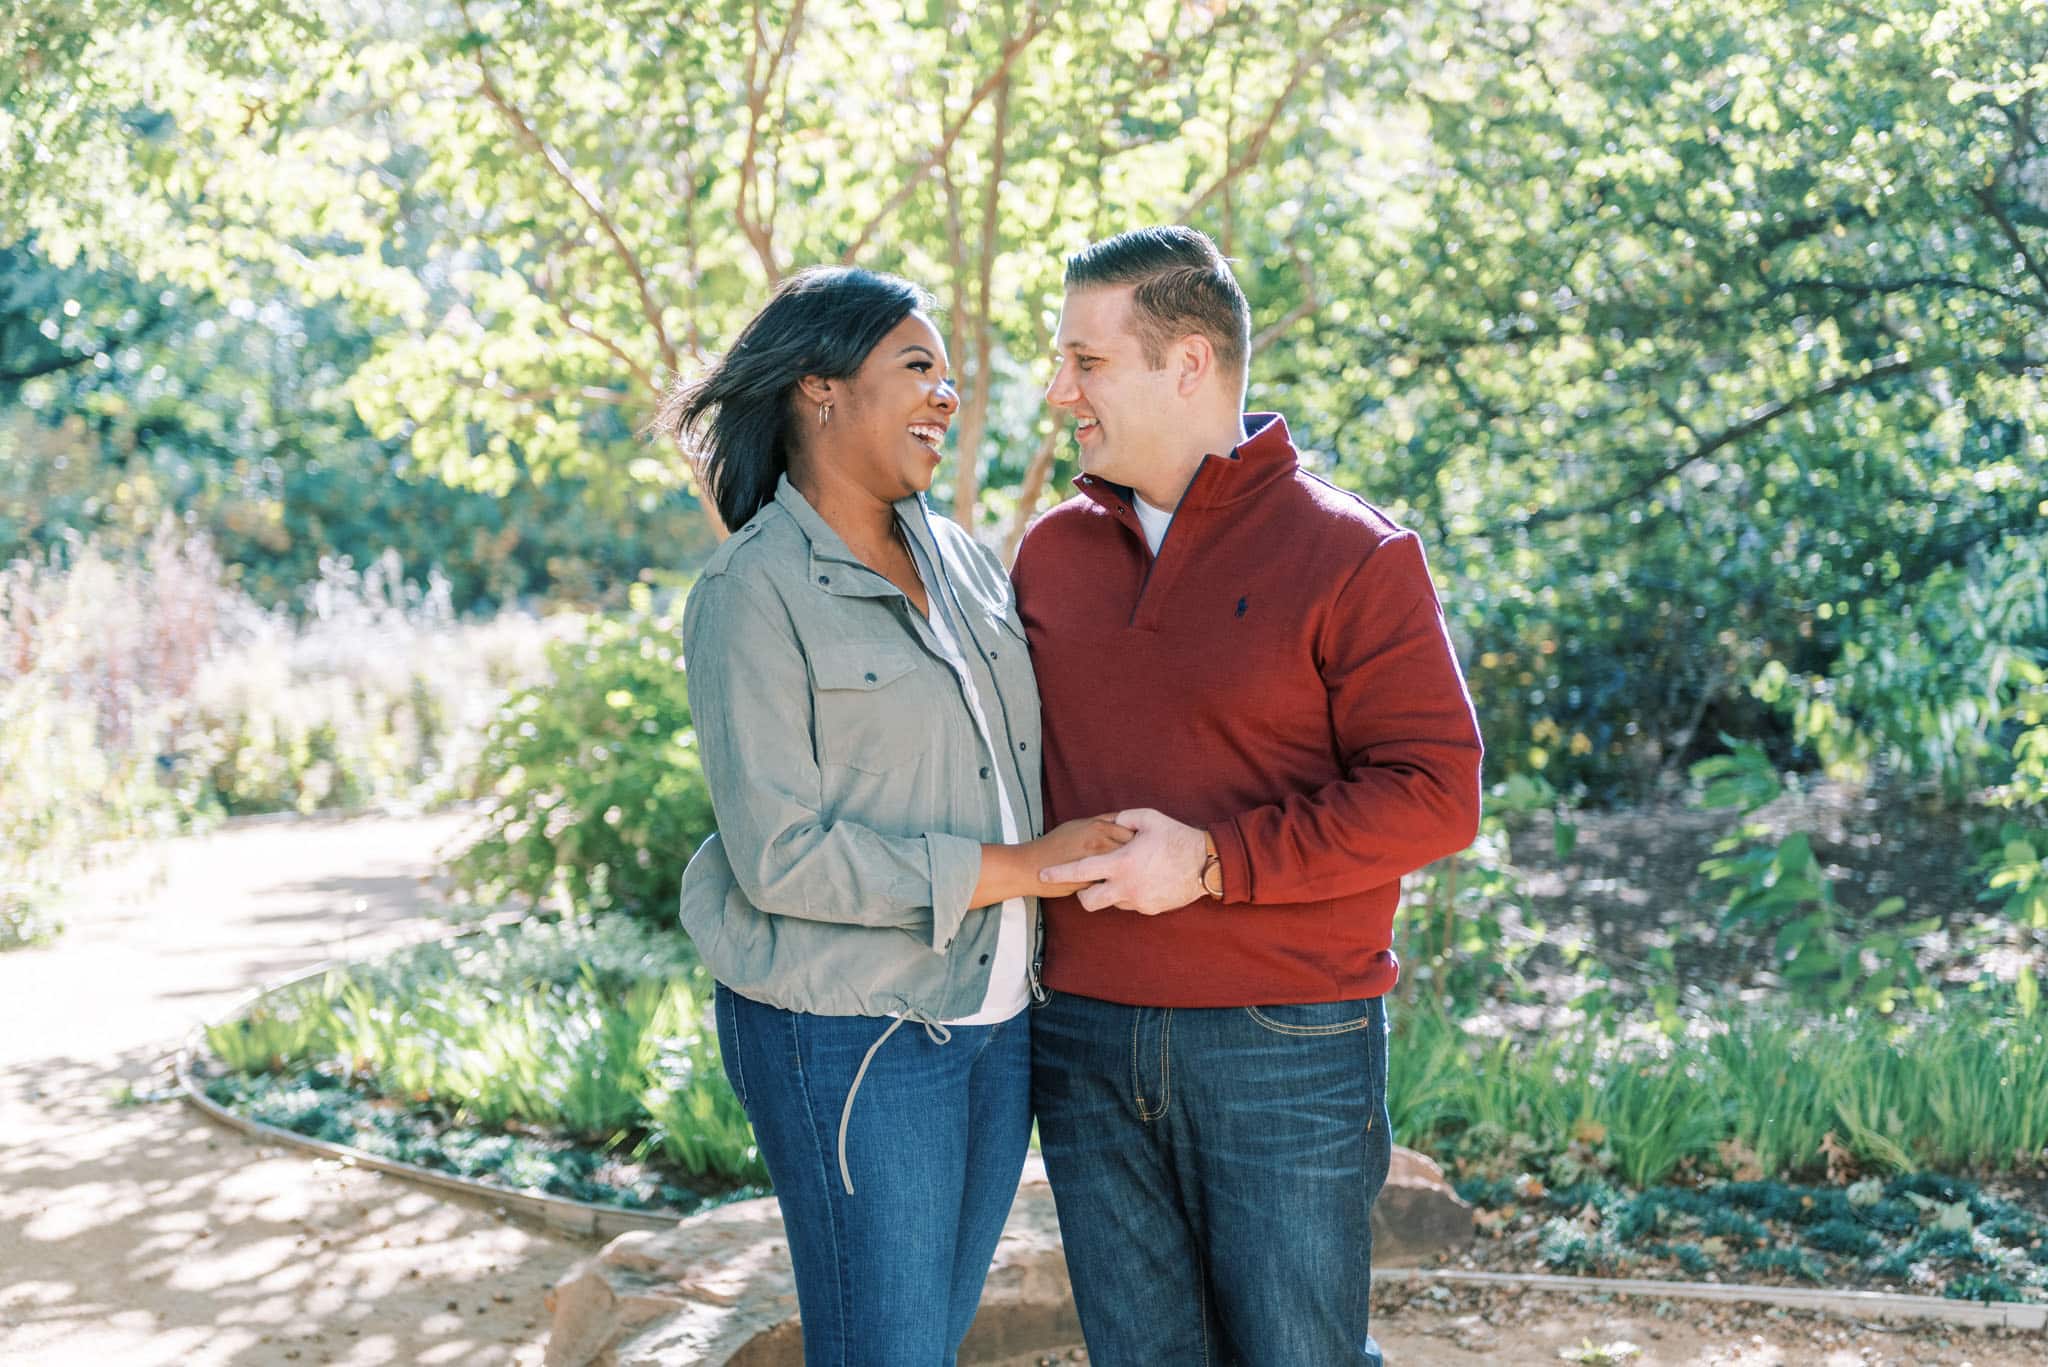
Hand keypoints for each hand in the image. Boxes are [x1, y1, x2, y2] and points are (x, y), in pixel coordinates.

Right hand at [1029, 816, 1136, 897]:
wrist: (1030, 867)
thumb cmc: (1053, 846)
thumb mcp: (1076, 826)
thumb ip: (1100, 823)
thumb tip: (1122, 823)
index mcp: (1098, 825)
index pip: (1131, 828)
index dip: (1138, 837)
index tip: (1142, 844)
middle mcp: (1100, 840)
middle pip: (1134, 846)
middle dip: (1139, 854)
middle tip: (1142, 861)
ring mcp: (1098, 860)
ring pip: (1126, 864)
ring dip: (1131, 869)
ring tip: (1134, 874)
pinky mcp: (1093, 878)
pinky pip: (1114, 880)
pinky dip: (1119, 882)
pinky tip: (1119, 884)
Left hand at [1039, 808, 1209, 913]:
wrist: (1205, 864)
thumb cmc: (1176, 837)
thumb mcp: (1148, 818)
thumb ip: (1123, 817)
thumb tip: (1111, 821)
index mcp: (1121, 863)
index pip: (1081, 872)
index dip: (1059, 873)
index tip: (1042, 874)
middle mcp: (1126, 886)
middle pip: (1089, 902)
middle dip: (1082, 895)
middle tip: (1087, 884)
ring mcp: (1138, 901)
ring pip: (1111, 902)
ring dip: (1111, 891)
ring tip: (1126, 874)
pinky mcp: (1149, 909)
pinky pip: (1131, 903)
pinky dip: (1130, 894)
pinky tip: (1143, 880)